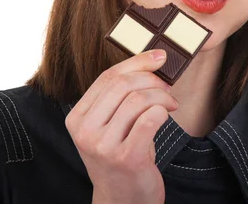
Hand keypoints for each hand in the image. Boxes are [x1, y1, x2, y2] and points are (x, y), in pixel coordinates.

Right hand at [65, 49, 178, 203]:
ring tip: (170, 104)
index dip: (137, 62)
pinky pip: (149, 119)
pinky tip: (166, 116)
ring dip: (161, 97)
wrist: (122, 200)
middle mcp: (85, 131)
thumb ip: (118, 98)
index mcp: (78, 118)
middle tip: (167, 87)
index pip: (107, 77)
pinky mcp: (125, 158)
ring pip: (137, 100)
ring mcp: (103, 146)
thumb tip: (150, 62)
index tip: (159, 57)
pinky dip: (162, 112)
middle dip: (151, 79)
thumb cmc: (120, 156)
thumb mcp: (109, 126)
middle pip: (122, 85)